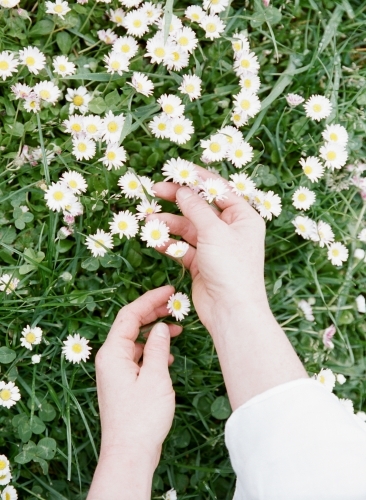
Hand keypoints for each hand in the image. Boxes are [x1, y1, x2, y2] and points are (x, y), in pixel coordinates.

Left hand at [94, 285, 180, 464]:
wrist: (130, 453)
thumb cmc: (142, 417)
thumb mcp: (155, 377)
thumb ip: (157, 347)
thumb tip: (161, 327)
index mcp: (112, 353)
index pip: (129, 315)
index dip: (149, 299)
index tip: (168, 290)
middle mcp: (110, 359)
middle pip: (130, 325)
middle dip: (152, 313)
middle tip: (174, 305)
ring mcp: (115, 371)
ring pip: (135, 341)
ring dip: (155, 333)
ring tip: (177, 329)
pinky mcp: (123, 382)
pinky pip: (136, 357)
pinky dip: (151, 351)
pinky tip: (166, 357)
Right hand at [147, 166, 267, 333]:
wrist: (231, 311)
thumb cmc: (231, 268)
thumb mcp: (214, 231)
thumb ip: (196, 208)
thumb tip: (182, 190)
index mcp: (243, 217)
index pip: (219, 190)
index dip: (197, 179)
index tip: (176, 171)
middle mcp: (230, 230)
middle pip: (200, 208)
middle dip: (178, 200)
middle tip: (156, 190)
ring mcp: (215, 247)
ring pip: (188, 228)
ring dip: (169, 223)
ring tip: (149, 221)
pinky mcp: (201, 263)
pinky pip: (183, 247)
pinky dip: (170, 243)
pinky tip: (155, 240)